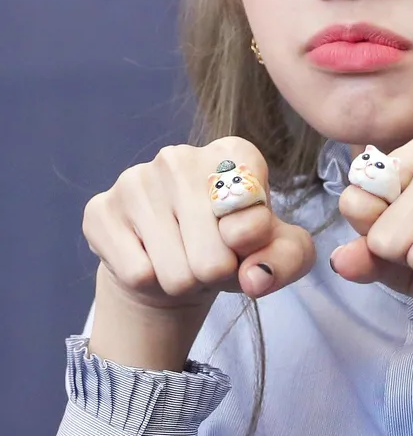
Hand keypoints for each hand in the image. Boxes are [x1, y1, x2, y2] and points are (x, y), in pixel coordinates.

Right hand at [82, 137, 315, 367]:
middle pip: (213, 258)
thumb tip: (254, 276)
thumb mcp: (279, 252)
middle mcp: (180, 156)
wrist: (172, 263)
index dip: (252, 244)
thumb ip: (288, 258)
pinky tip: (150, 259)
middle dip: (216, 274)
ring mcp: (135, 180)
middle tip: (209, 259)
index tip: (241, 235)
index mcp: (234, 152)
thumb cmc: (232, 248)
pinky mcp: (100, 210)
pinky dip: (150, 283)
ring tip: (182, 261)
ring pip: (175, 272)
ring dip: (184, 282)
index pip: (254, 216)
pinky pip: (138, 275)